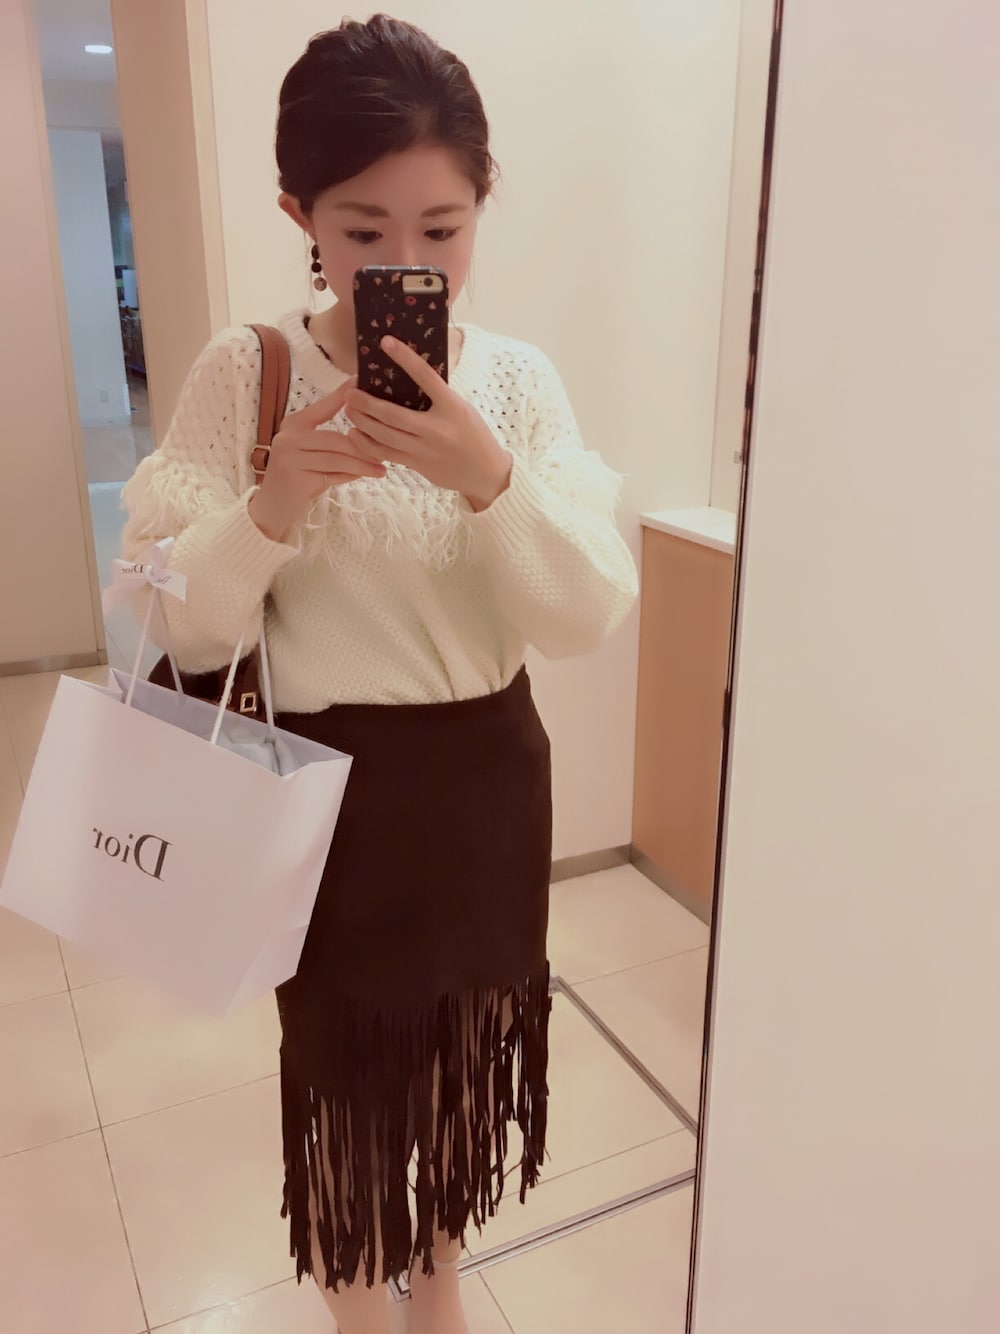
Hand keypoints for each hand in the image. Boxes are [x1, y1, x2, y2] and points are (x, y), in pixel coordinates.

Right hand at [249, 379, 386, 540]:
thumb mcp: (312, 452)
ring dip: (362, 464)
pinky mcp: (296, 478)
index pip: (324, 407)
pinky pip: (332, 475)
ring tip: (382, 469)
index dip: (343, 394)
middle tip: (385, 452)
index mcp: (294, 424)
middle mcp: (288, 437)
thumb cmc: (299, 476)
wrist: (273, 507)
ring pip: (337, 458)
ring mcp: (290, 458)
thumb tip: (367, 430)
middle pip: (336, 438)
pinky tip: (363, 476)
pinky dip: (350, 476)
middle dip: (363, 447)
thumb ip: (332, 441)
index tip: (361, 380)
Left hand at [343, 337, 512, 511]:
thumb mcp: (462, 410)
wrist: (485, 474)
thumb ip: (439, 397)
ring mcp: (425, 450)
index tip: (386, 342)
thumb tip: (409, 377)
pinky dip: (367, 443)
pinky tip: (355, 434)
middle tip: (350, 392)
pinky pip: (386, 454)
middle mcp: (437, 429)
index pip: (426, 376)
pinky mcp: (417, 465)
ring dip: (362, 422)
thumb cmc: (474, 435)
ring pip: (384, 436)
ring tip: (349, 410)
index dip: (405, 358)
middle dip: (367, 403)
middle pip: (393, 414)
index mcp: (452, 407)